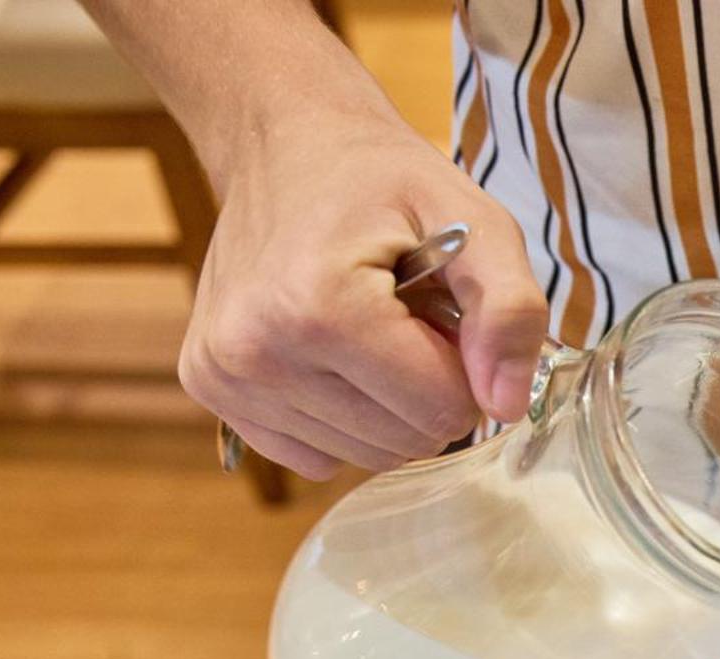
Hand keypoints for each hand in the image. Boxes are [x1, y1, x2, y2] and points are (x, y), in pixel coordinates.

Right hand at [180, 107, 546, 479]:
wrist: (285, 141)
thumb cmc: (384, 181)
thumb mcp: (475, 221)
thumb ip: (510, 310)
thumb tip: (506, 405)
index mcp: (319, 307)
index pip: (442, 409)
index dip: (465, 367)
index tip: (442, 313)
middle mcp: (255, 350)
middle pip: (404, 441)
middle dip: (427, 389)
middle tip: (407, 317)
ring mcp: (224, 375)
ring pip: (364, 455)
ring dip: (387, 405)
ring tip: (369, 328)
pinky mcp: (210, 388)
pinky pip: (316, 455)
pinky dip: (342, 419)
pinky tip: (332, 355)